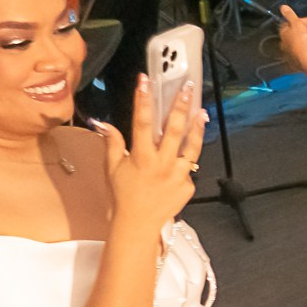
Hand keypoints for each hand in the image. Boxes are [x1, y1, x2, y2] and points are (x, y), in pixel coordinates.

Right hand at [97, 75, 205, 231]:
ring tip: (202, 112)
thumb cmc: (123, 196)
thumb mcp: (112, 169)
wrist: (138, 225)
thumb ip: (112, 144)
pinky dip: (187, 161)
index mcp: (141, 157)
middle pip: (174, 129)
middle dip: (180, 106)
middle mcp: (162, 164)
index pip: (142, 122)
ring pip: (191, 147)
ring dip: (197, 128)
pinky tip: (185, 157)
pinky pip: (189, 169)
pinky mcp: (188, 185)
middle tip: (187, 88)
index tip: (145, 81)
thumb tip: (104, 124)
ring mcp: (178, 175)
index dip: (143, 100)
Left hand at [275, 5, 306, 79]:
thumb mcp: (297, 24)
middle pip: (302, 34)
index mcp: (286, 35)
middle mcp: (289, 44)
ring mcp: (296, 53)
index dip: (305, 21)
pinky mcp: (304, 61)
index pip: (294, 25)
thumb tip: (282, 6)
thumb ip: (290, 15)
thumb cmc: (301, 41)